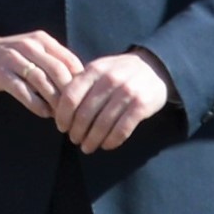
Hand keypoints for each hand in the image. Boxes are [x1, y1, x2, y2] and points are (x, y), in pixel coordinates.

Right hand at [0, 30, 89, 115]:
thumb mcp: (35, 52)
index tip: (86, 100)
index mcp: (43, 40)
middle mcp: (30, 46)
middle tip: (76, 113)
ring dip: (54, 101)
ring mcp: (14, 59)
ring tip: (61, 115)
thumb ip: (55, 63)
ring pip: (41, 81)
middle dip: (69, 94)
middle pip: (58, 71)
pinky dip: (36, 104)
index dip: (81, 82)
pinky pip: (23, 90)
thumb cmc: (13, 57)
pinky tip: (44, 113)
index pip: (70, 61)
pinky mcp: (1, 73)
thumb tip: (81, 85)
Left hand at [50, 51, 170, 153]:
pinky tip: (106, 145)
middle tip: (74, 140)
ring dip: (92, 140)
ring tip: (87, 147)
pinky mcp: (141, 106)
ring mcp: (127, 92)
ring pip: (102, 125)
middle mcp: (109, 80)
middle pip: (84, 114)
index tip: (61, 127)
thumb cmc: (120, 71)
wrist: (155, 67)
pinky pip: (121, 130)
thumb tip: (59, 109)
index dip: (62, 116)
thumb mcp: (100, 69)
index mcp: (94, 70)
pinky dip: (111, 141)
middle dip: (76, 132)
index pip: (70, 97)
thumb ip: (82, 84)